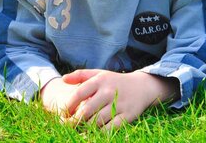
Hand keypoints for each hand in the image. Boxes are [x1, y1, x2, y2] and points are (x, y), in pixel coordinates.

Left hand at [57, 69, 176, 127]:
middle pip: (87, 110)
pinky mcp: (127, 116)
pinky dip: (100, 132)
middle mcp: (108, 92)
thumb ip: (80, 75)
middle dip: (74, 120)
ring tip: (78, 129)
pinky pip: (111, 128)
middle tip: (67, 125)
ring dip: (86, 127)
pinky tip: (94, 133)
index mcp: (99, 81)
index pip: (79, 93)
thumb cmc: (115, 81)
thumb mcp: (99, 74)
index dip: (68, 105)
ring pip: (97, 121)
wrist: (142, 86)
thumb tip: (63, 79)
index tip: (63, 113)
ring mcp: (119, 104)